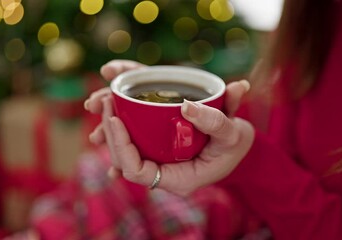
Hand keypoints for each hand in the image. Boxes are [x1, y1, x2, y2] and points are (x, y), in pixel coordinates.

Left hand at [85, 60, 253, 195]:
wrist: (239, 146)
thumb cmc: (236, 145)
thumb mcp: (233, 134)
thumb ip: (215, 122)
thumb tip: (187, 105)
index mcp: (177, 178)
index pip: (137, 171)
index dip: (121, 147)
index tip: (115, 119)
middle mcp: (163, 171)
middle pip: (124, 159)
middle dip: (109, 131)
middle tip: (103, 100)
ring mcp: (159, 158)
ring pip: (125, 148)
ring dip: (108, 127)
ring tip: (101, 100)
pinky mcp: (158, 145)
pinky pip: (134, 138)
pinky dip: (120, 125)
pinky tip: (109, 110)